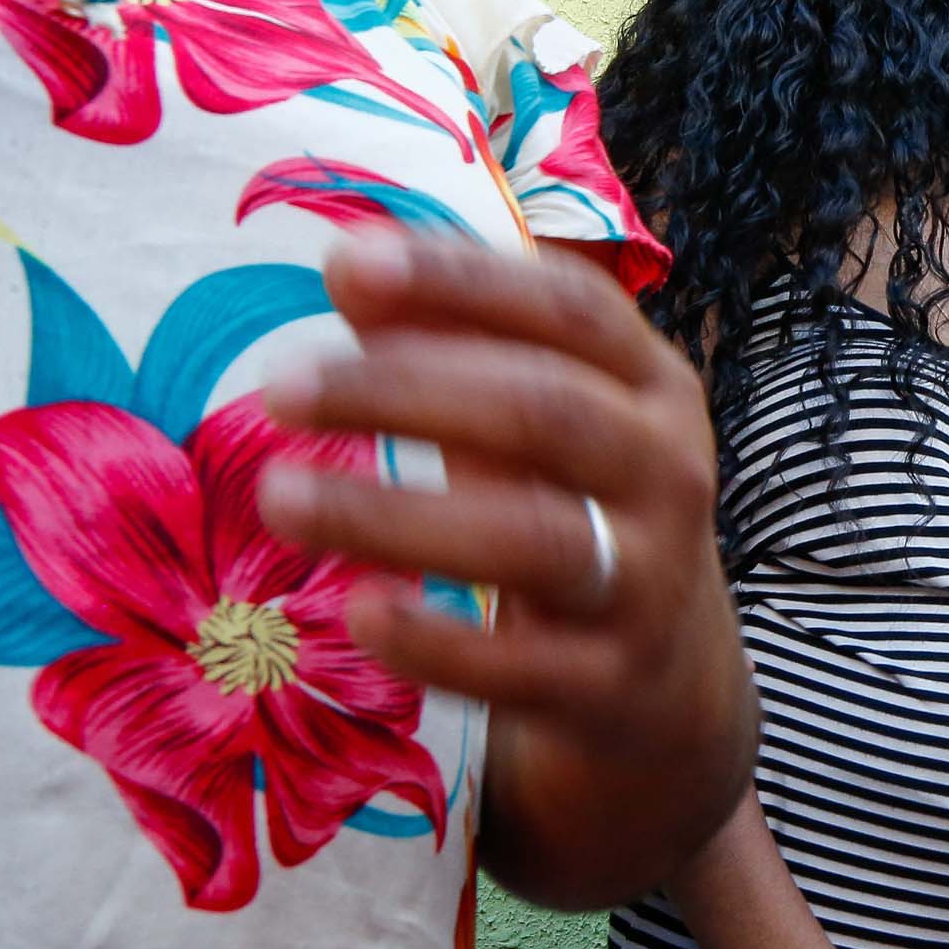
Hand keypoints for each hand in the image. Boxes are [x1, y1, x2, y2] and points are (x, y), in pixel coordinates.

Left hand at [256, 234, 753, 902]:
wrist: (670, 685)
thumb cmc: (580, 514)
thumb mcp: (546, 421)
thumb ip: (458, 348)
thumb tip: (349, 266)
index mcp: (653, 388)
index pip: (571, 311)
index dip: (462, 281)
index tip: (343, 263)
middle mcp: (667, 476)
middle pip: (546, 414)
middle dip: (407, 392)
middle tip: (281, 386)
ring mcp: (649, 582)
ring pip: (533, 539)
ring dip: (397, 516)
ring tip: (279, 496)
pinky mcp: (610, 684)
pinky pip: (520, 666)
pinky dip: (437, 641)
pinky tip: (359, 611)